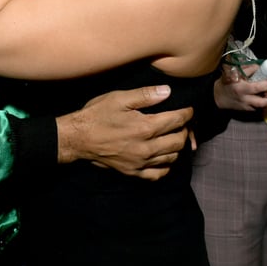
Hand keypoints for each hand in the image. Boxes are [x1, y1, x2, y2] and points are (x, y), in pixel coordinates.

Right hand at [56, 85, 193, 180]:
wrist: (78, 138)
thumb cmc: (97, 115)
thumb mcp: (119, 98)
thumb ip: (145, 95)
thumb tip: (167, 91)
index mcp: (145, 127)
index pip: (177, 121)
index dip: (187, 113)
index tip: (188, 109)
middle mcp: (147, 148)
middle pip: (178, 141)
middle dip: (184, 129)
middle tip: (181, 122)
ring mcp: (140, 162)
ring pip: (172, 158)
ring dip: (176, 146)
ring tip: (172, 136)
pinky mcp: (133, 172)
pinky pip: (158, 174)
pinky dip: (165, 166)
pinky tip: (163, 156)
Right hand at [213, 64, 266, 111]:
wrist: (217, 97)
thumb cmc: (226, 83)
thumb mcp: (234, 73)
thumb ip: (247, 69)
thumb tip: (260, 67)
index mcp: (241, 88)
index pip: (258, 87)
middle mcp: (245, 99)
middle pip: (263, 102)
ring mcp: (246, 106)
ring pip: (262, 106)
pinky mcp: (247, 110)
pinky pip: (258, 108)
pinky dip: (264, 103)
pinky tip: (266, 97)